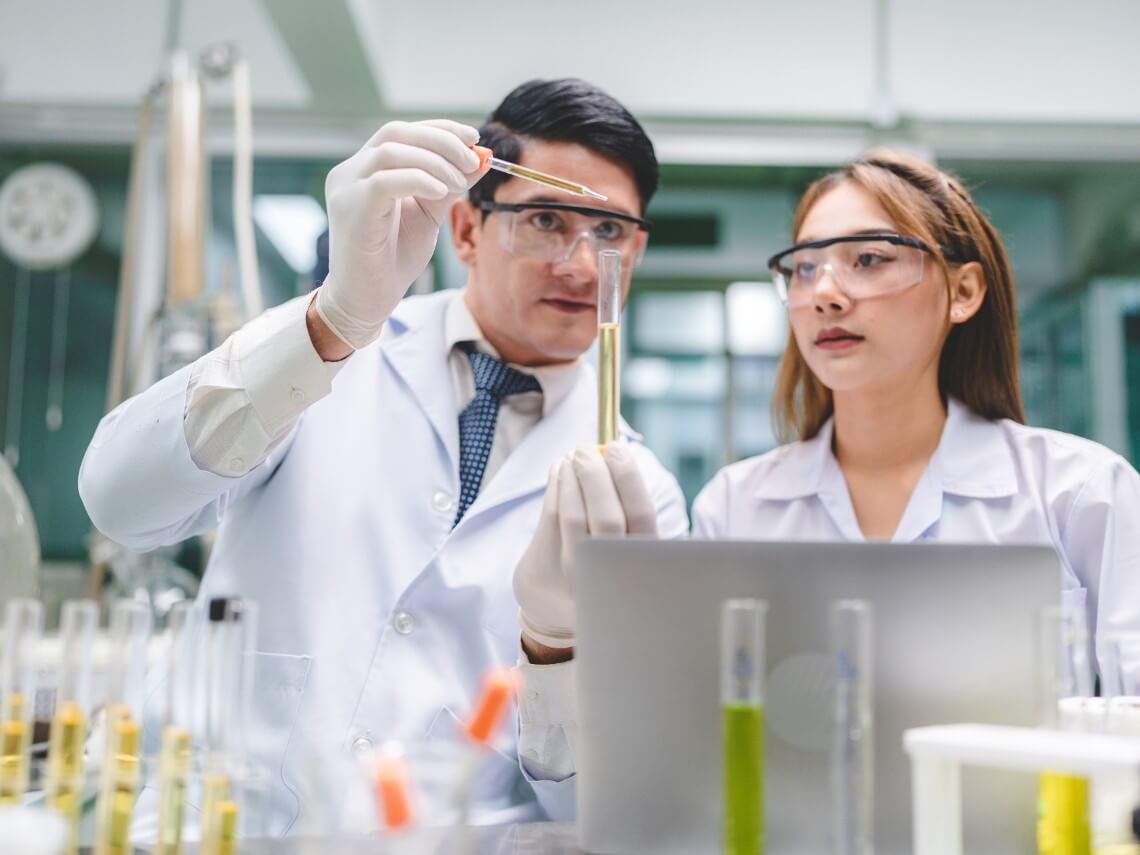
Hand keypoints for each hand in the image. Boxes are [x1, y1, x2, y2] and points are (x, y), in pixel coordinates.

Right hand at [316, 119, 486, 349]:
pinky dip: (419, 180)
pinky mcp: (349, 208)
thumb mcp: (428, 215)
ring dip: (434, 162)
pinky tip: (441, 192)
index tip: (474, 138)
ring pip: (391, 151)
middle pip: (396, 132)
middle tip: (472, 160)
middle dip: (441, 140)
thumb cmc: (392, 260)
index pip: (403, 132)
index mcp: (366, 169)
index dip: (440, 130)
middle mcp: (350, 172)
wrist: (366, 301)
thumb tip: (481, 158)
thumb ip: (449, 185)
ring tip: (458, 183)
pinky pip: (385, 180)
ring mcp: (346, 188)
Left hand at [513, 443, 657, 653]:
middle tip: (587, 448)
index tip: (616, 448)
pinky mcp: (548, 568)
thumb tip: (611, 451)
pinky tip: (560, 469)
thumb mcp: (626, 544)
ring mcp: (578, 575)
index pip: (641, 515)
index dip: (628, 478)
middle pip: (607, 518)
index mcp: (642, 561)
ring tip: (573, 456)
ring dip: (572, 478)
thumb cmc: (601, 559)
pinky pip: (551, 518)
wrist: (558, 604)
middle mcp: (613, 574)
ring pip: (574, 517)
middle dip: (595, 476)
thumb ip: (626, 505)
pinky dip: (556, 486)